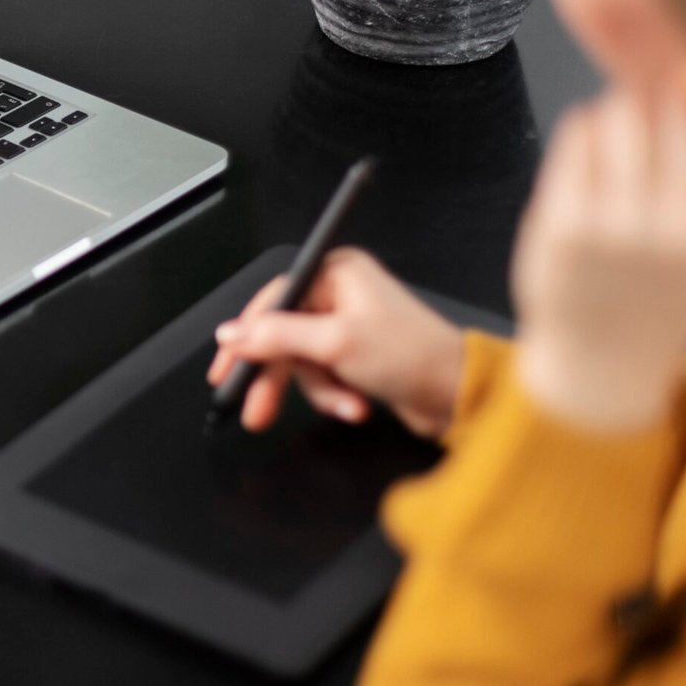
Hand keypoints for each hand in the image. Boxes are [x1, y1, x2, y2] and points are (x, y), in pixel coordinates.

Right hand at [208, 247, 468, 437]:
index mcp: (337, 273)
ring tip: (347, 405)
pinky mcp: (357, 354)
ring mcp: (349, 324)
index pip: (273, 300)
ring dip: (321, 390)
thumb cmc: (410, 356)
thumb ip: (276, 336)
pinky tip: (356, 405)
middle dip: (279, 377)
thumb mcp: (334, 343)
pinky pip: (324, 375)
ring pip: (302, 361)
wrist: (460, 395)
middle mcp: (341, 293)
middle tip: (257, 412)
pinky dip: (335, 394)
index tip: (225, 370)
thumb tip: (230, 334)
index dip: (245, 337)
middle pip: (284, 334)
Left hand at [512, 73, 685, 430]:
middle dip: (652, 103)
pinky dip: (582, 133)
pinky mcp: (565, 222)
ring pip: (619, 110)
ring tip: (620, 149)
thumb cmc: (664, 283)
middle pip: (667, 102)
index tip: (684, 95)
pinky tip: (590, 161)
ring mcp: (623, 222)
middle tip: (645, 131)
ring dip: (615, 115)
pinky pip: (576, 132)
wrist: (606, 360)